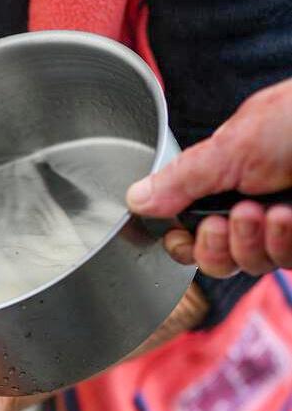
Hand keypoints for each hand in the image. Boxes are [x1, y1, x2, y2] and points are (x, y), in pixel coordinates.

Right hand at [127, 78, 291, 276]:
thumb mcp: (232, 145)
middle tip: (223, 222)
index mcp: (230, 181)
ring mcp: (285, 226)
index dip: (183, 243)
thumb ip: (182, 178)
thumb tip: (134, 198)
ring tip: (259, 210)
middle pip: (216, 260)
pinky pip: (283, 261)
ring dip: (248, 242)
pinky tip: (285, 215)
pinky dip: (280, 241)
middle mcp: (255, 206)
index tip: (182, 234)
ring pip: (248, 265)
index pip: (191, 232)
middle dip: (215, 247)